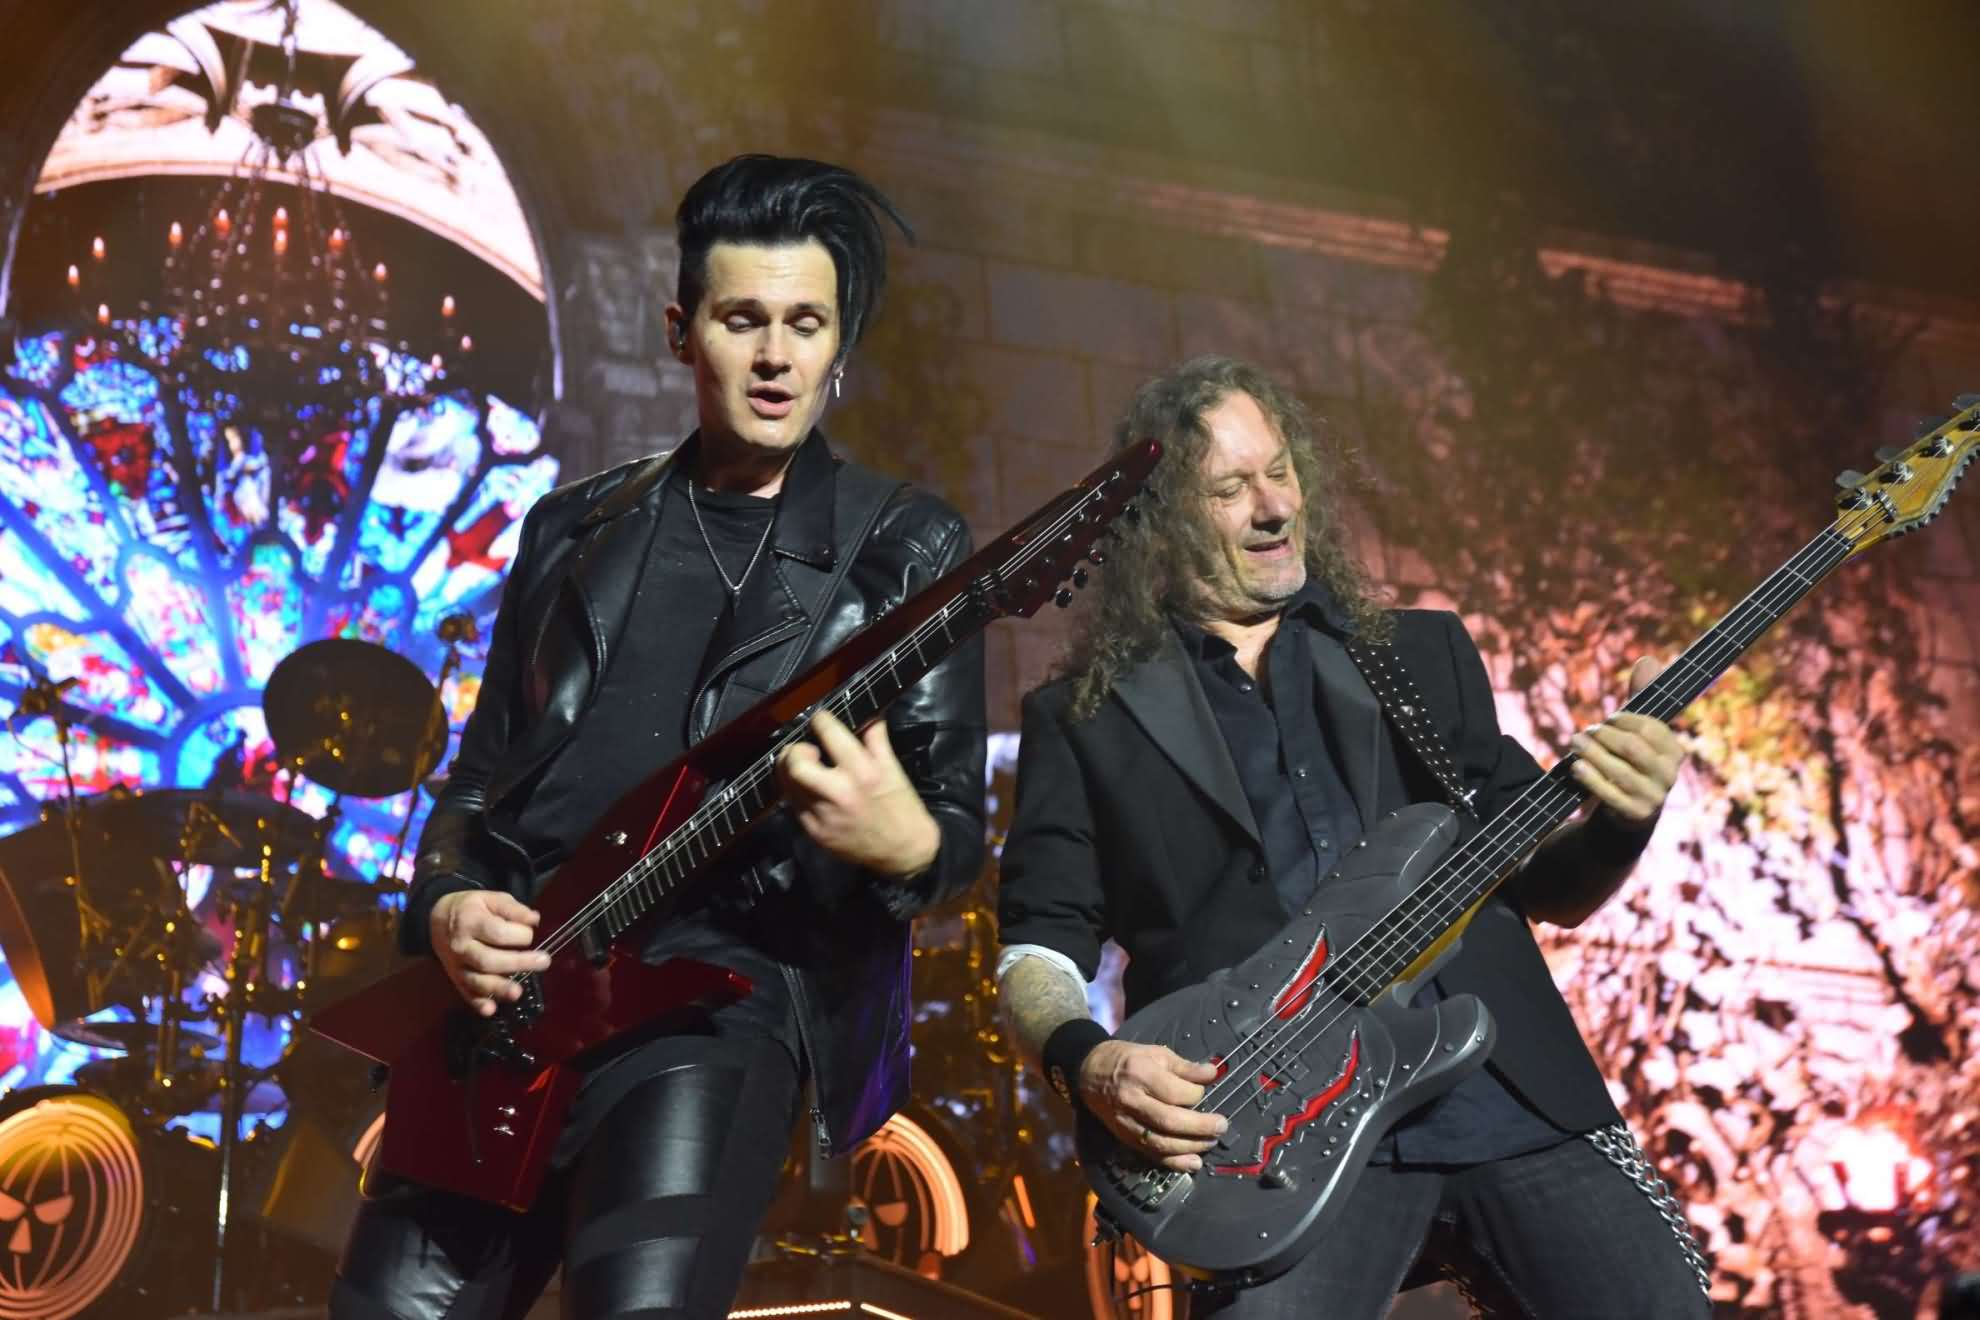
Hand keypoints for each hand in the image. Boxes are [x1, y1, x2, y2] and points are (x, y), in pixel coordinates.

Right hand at [430, 889, 551, 1015]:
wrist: (437, 919)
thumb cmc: (471, 908)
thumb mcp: (490, 899)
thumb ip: (512, 908)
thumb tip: (534, 920)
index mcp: (470, 922)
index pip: (498, 932)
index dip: (519, 935)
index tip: (530, 933)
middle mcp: (462, 946)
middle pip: (488, 960)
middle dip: (518, 963)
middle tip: (544, 962)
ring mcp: (457, 965)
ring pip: (477, 981)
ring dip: (498, 989)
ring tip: (518, 992)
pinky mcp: (456, 978)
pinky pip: (466, 993)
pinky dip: (477, 1004)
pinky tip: (490, 1010)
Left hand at [777, 709, 940, 877]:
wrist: (903, 853)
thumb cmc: (901, 808)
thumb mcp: (894, 769)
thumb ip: (877, 740)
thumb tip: (867, 716)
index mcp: (862, 772)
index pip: (829, 734)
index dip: (821, 720)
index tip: (821, 720)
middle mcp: (838, 793)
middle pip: (796, 763)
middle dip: (795, 750)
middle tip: (806, 749)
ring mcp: (823, 816)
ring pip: (787, 784)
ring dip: (790, 770)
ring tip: (803, 767)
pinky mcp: (814, 832)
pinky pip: (793, 804)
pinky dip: (796, 791)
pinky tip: (809, 789)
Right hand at [1079, 1039, 1227, 1172]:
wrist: (1088, 1072)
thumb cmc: (1126, 1059)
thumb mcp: (1155, 1052)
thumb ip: (1184, 1066)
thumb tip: (1212, 1073)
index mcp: (1140, 1073)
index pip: (1174, 1091)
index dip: (1196, 1095)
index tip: (1204, 1091)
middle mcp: (1132, 1100)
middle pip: (1169, 1121)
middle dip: (1200, 1127)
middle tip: (1221, 1126)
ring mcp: (1126, 1122)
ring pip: (1161, 1142)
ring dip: (1190, 1147)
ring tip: (1210, 1143)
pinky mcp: (1124, 1137)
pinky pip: (1150, 1154)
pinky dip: (1173, 1162)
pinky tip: (1193, 1163)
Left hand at [1569, 656, 1685, 829]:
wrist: (1627, 811)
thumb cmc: (1630, 761)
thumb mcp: (1636, 731)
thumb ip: (1641, 697)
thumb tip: (1647, 659)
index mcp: (1674, 751)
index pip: (1651, 728)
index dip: (1626, 720)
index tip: (1609, 718)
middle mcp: (1669, 774)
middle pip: (1633, 748)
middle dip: (1605, 736)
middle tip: (1584, 731)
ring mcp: (1654, 796)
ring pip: (1620, 771)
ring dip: (1592, 754)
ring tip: (1573, 742)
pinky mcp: (1635, 814)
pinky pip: (1610, 794)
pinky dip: (1591, 778)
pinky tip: (1576, 766)